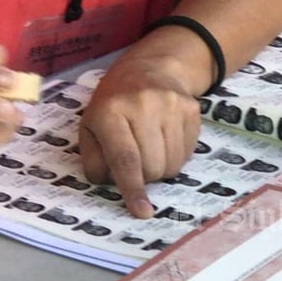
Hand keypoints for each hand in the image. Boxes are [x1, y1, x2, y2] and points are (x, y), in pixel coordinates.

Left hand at [79, 53, 201, 217]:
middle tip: (137, 164)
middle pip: (152, 166)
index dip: (133, 188)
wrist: (149, 69)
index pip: (125, 158)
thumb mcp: (90, 126)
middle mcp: (143, 105)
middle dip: (145, 176)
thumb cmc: (113, 104)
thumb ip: (94, 158)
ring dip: (161, 169)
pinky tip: (165, 140)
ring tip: (151, 150)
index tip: (141, 211)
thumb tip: (110, 184)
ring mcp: (171, 105)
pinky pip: (187, 154)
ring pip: (172, 164)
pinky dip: (175, 157)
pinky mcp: (191, 109)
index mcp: (110, 112)